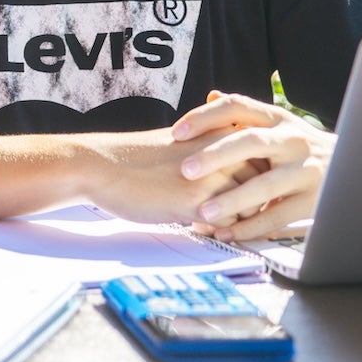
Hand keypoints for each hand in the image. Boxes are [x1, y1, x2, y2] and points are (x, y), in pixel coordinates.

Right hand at [80, 124, 260, 225]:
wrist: (100, 165)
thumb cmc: (134, 156)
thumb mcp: (179, 140)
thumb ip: (209, 147)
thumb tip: (229, 166)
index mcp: (218, 132)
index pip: (261, 160)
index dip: (254, 180)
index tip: (243, 192)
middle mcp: (221, 152)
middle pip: (262, 185)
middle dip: (250, 202)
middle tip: (231, 213)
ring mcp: (211, 177)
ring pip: (249, 207)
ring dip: (236, 218)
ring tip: (214, 221)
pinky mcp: (196, 202)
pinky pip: (228, 224)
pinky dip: (220, 230)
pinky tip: (200, 226)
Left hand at [174, 91, 332, 240]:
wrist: (356, 167)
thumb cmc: (300, 147)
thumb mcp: (279, 125)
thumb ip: (245, 115)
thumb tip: (211, 95)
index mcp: (277, 118)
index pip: (237, 107)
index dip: (205, 117)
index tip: (176, 132)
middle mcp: (293, 139)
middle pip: (250, 142)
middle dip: (215, 156)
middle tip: (185, 170)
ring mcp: (306, 170)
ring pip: (265, 185)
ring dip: (232, 200)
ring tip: (203, 212)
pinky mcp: (314, 200)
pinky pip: (277, 216)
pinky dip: (249, 227)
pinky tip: (225, 233)